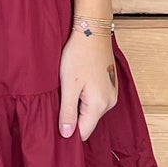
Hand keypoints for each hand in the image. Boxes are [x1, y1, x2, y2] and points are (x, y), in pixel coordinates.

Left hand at [57, 23, 118, 140]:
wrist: (92, 31)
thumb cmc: (79, 55)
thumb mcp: (68, 85)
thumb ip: (67, 112)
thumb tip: (66, 135)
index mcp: (100, 105)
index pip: (83, 132)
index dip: (68, 130)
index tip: (55, 120)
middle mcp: (110, 102)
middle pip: (87, 121)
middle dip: (72, 115)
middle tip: (60, 98)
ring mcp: (111, 93)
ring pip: (90, 110)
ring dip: (78, 104)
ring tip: (69, 87)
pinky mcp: (110, 85)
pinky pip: (95, 100)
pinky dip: (84, 96)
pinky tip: (77, 82)